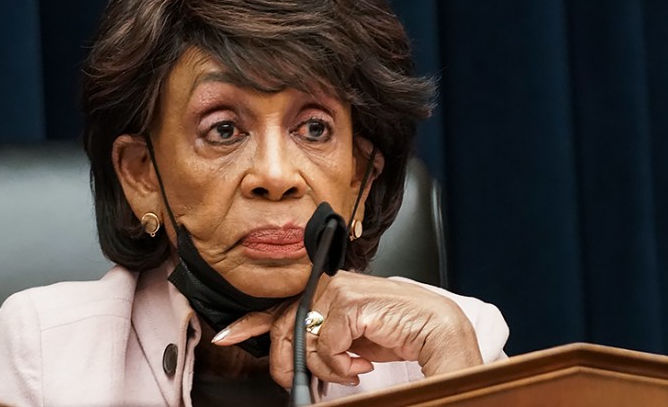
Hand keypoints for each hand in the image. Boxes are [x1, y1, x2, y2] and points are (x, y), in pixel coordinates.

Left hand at [211, 271, 483, 386]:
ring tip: (351, 370)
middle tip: (315, 381)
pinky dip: (342, 366)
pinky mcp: (351, 302)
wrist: (439, 329)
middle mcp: (330, 285)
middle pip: (284, 327)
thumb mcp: (351, 340)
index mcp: (328, 292)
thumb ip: (323, 341)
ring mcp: (340, 290)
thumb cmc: (400, 333)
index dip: (250, 323)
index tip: (228, 336)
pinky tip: (362, 365)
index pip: (279, 304)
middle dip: (291, 363)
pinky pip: (326, 345)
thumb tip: (298, 361)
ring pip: (303, 338)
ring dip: (326, 366)